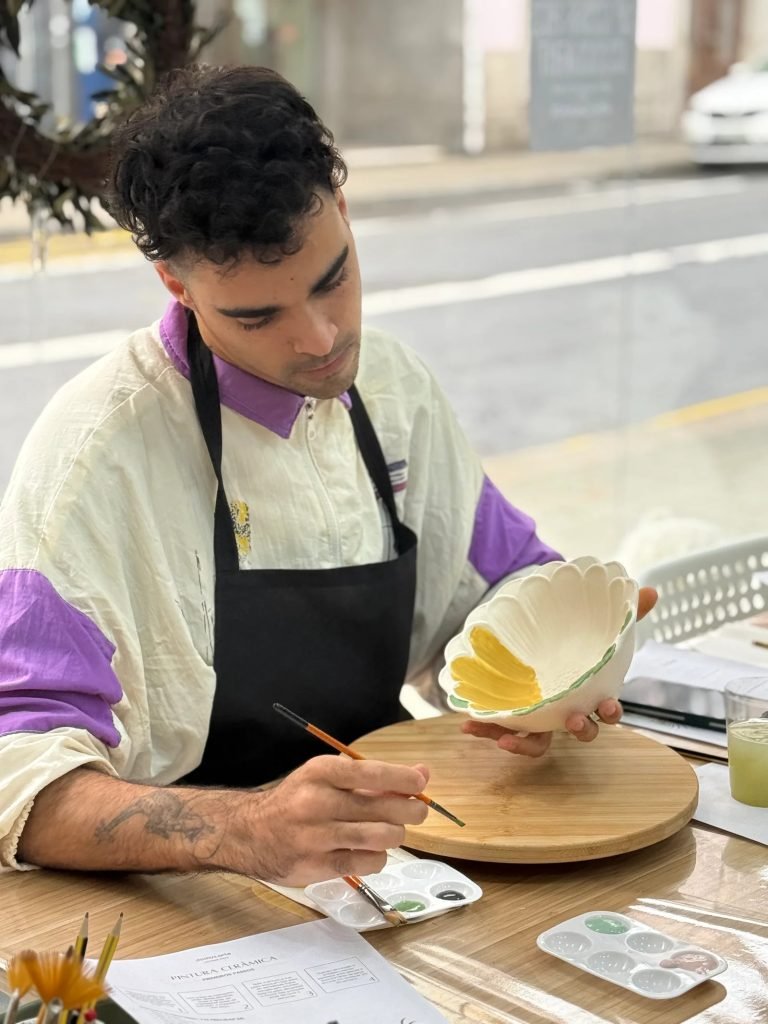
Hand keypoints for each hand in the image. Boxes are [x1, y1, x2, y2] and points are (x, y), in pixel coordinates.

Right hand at [230, 755, 429, 885]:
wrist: (249, 832)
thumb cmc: (298, 800)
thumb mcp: (327, 777)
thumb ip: (373, 777)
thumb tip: (422, 773)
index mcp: (321, 772)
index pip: (372, 772)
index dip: (404, 779)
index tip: (420, 782)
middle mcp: (317, 801)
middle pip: (384, 807)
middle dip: (412, 809)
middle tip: (417, 811)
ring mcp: (317, 836)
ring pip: (381, 836)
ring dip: (396, 834)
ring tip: (391, 831)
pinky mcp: (318, 866)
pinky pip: (368, 862)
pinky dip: (379, 856)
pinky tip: (371, 850)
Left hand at [461, 586, 657, 757]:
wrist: (539, 637)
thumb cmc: (577, 639)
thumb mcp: (600, 621)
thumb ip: (625, 610)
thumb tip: (651, 590)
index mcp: (592, 692)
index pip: (608, 710)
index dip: (611, 713)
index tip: (609, 707)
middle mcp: (568, 710)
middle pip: (580, 731)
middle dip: (579, 731)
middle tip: (571, 723)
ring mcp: (541, 717)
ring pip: (539, 741)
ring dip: (524, 745)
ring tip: (506, 740)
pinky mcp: (516, 715)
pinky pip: (503, 727)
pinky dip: (487, 728)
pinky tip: (468, 724)